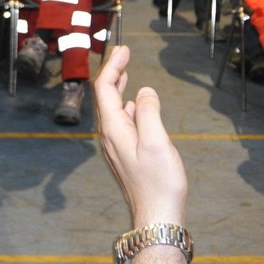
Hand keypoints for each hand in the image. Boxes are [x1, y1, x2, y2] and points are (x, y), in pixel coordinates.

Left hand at [93, 46, 187, 225]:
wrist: (156, 214)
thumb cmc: (159, 182)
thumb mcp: (157, 142)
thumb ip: (149, 113)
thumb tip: (143, 92)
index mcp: (112, 129)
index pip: (104, 88)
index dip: (113, 66)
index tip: (124, 49)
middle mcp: (108, 135)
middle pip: (104, 96)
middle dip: (113, 72)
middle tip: (124, 54)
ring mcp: (114, 145)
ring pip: (111, 109)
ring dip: (118, 88)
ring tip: (125, 72)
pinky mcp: (123, 153)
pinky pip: (120, 122)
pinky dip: (126, 105)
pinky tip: (134, 105)